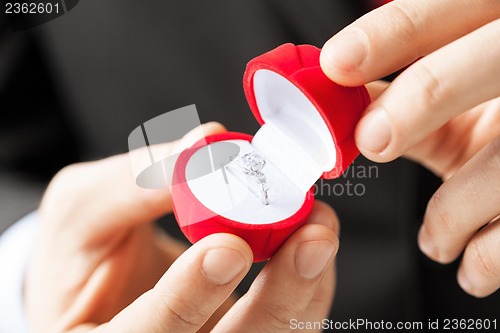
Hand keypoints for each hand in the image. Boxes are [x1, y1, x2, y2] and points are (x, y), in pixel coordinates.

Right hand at [26, 122, 338, 332]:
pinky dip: (308, 287)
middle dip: (277, 302)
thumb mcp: (84, 209)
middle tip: (312, 237)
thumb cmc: (81, 248)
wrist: (101, 276)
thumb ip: (135, 180)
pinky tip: (311, 242)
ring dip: (305, 291)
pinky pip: (288, 324)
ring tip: (319, 230)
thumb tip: (206, 141)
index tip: (228, 245)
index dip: (185, 300)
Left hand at [320, 0, 499, 296]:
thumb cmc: (498, 129)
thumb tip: (335, 99)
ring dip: (451, 213)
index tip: (336, 63)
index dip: (393, 32)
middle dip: (424, 96)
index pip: (453, 7)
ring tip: (434, 240)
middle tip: (373, 138)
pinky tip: (470, 263)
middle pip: (489, 59)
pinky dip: (483, 258)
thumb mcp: (460, 102)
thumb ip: (408, 92)